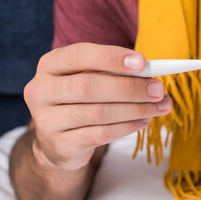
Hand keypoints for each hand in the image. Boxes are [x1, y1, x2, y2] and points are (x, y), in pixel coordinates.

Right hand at [23, 43, 171, 170]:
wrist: (58, 141)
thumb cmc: (82, 99)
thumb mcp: (92, 78)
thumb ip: (117, 74)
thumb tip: (153, 79)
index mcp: (50, 64)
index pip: (80, 55)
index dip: (112, 57)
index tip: (143, 62)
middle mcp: (41, 90)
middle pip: (89, 86)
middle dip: (130, 87)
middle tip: (158, 90)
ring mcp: (46, 120)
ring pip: (97, 112)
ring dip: (135, 109)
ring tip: (159, 106)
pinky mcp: (60, 144)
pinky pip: (100, 134)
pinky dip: (127, 126)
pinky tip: (143, 120)